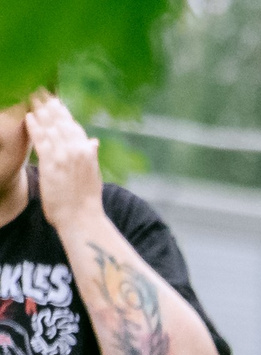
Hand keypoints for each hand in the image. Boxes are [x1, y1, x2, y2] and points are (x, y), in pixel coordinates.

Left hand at [26, 94, 105, 232]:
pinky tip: (28, 116)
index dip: (63, 112)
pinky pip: (41, 140)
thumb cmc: (87, 200)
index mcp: (88, 152)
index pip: (74, 126)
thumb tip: (93, 141)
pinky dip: (34, 127)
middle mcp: (77, 150)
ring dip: (41, 112)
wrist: (82, 218)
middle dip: (50, 106)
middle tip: (40, 91)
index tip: (55, 101)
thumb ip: (90, 156)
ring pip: (50, 128)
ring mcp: (64, 156)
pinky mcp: (50, 164)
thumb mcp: (94, 175)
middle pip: (61, 122)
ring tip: (32, 99)